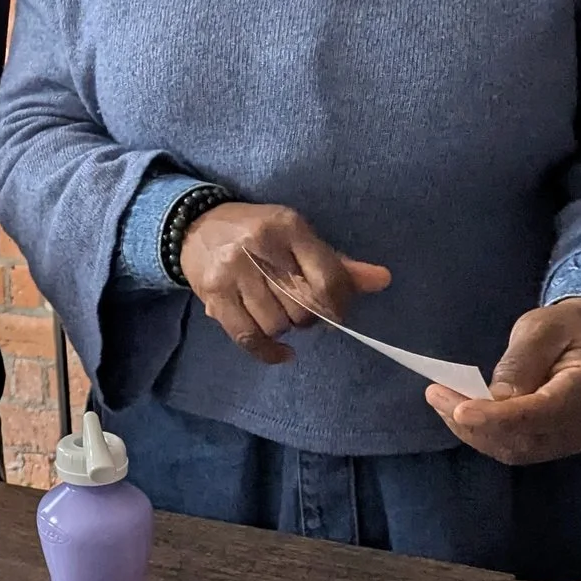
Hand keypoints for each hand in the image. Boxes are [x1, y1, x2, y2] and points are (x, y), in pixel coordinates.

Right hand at [176, 202, 390, 363]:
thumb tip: (384, 280)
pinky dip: (269, 352)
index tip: (336, 311)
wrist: (196, 227)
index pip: (328, 279)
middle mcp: (260, 246)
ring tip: (280, 314)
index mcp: (289, 227)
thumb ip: (338, 263)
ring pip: (277, 323)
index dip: (339, 305)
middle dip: (309, 317)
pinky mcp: (213, 293)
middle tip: (302, 310)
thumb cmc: (257, 233)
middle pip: (303, 306)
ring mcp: (234, 270)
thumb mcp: (298, 237)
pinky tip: (282, 353)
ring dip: (285, 329)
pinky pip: (249, 337)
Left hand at [427, 298, 580, 464]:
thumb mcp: (545, 327)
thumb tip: (494, 398)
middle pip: (525, 438)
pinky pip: (517, 448)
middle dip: (476, 422)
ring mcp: (573, 441)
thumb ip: (522, 361)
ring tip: (441, 401)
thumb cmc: (570, 328)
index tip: (460, 409)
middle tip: (436, 395)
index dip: (499, 416)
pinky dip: (485, 433)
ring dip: (474, 430)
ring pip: (517, 449)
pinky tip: (459, 413)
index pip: (543, 413)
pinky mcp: (556, 445)